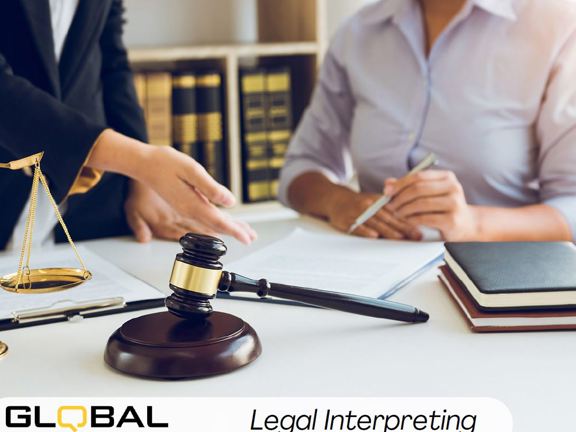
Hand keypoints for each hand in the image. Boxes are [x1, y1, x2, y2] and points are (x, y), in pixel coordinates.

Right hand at [127, 145, 255, 243]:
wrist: (143, 164)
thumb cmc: (165, 163)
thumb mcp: (191, 169)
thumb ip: (210, 187)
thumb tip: (230, 201)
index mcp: (192, 204)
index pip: (219, 222)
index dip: (235, 231)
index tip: (247, 238)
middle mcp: (189, 210)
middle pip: (217, 226)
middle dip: (236, 232)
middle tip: (252, 237)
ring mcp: (186, 208)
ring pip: (212, 223)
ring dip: (229, 227)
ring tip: (244, 231)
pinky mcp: (185, 204)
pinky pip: (206, 216)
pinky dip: (218, 220)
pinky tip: (225, 220)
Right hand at [327, 188, 421, 239]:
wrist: (334, 199)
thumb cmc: (358, 203)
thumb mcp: (373, 200)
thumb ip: (389, 207)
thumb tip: (410, 217)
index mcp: (377, 201)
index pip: (395, 212)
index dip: (407, 221)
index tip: (419, 229)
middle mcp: (368, 205)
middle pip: (387, 218)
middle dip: (403, 227)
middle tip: (415, 235)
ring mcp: (356, 213)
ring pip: (374, 222)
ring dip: (387, 230)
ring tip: (399, 237)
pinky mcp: (346, 220)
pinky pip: (356, 226)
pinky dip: (365, 231)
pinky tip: (373, 236)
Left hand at [386, 170, 479, 240]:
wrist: (466, 224)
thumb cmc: (442, 207)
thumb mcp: (429, 194)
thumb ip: (409, 187)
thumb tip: (387, 183)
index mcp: (447, 177)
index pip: (418, 176)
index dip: (400, 183)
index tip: (387, 192)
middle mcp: (453, 187)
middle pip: (418, 189)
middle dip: (400, 198)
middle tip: (390, 205)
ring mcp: (454, 203)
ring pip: (420, 203)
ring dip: (404, 209)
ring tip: (397, 213)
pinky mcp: (452, 220)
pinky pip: (425, 218)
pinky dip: (412, 219)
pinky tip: (407, 221)